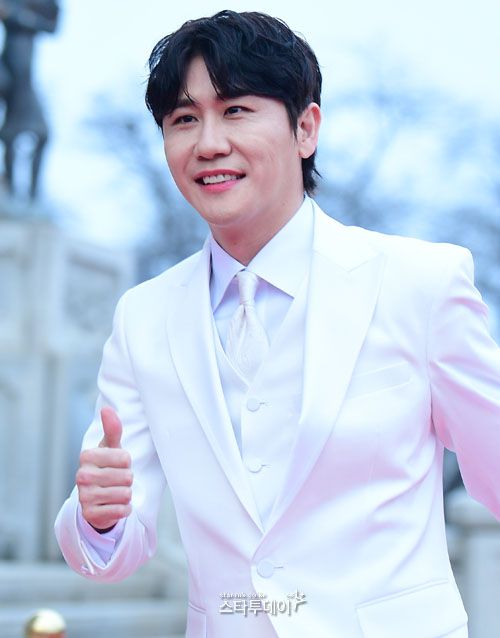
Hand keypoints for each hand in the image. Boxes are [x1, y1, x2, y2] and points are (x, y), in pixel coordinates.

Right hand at [76, 407, 132, 531]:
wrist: (96, 499)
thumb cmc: (107, 466)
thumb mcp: (111, 447)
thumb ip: (112, 429)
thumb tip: (107, 409)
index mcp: (86, 456)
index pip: (125, 457)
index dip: (127, 462)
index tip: (117, 464)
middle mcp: (82, 476)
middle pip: (127, 477)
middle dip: (128, 480)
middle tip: (117, 480)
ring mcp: (84, 496)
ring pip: (125, 494)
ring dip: (126, 495)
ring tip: (115, 492)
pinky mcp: (90, 515)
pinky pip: (121, 511)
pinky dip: (124, 509)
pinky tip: (115, 505)